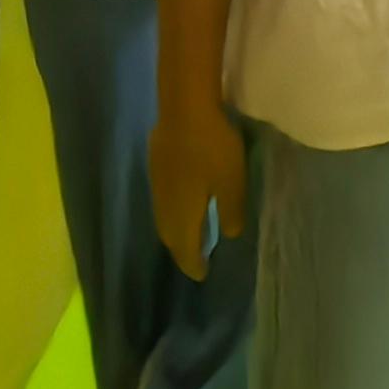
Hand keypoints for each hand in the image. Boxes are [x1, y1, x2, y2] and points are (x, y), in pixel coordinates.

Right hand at [149, 98, 248, 280]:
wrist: (184, 112)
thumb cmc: (213, 150)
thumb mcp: (232, 182)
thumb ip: (231, 211)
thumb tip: (229, 235)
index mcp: (182, 216)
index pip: (185, 249)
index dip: (193, 264)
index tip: (202, 275)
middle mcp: (164, 208)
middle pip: (171, 239)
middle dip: (183, 253)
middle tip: (197, 259)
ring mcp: (157, 190)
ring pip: (165, 223)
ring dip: (177, 235)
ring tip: (193, 238)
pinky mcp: (156, 173)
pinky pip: (164, 206)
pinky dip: (174, 216)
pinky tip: (185, 208)